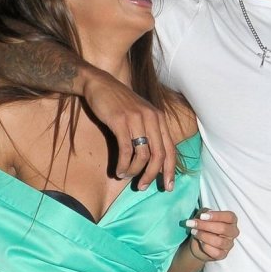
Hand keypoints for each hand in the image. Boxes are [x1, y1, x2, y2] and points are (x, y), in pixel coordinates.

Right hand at [84, 73, 177, 189]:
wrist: (100, 84)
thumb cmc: (120, 104)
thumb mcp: (141, 115)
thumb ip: (151, 134)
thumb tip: (156, 162)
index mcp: (159, 118)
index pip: (170, 149)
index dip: (170, 170)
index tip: (168, 187)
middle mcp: (151, 118)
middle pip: (158, 155)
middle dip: (152, 175)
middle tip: (143, 187)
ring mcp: (136, 119)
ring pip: (142, 155)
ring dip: (134, 171)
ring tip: (126, 177)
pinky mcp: (120, 122)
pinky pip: (126, 150)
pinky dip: (123, 164)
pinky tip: (119, 171)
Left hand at [185, 208, 238, 261]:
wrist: (198, 244)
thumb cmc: (203, 227)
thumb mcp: (202, 216)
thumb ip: (204, 213)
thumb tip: (203, 215)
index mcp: (231, 221)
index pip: (229, 217)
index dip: (216, 216)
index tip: (202, 216)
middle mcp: (233, 232)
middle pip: (223, 229)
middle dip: (206, 226)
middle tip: (193, 224)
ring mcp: (229, 244)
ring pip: (219, 241)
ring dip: (204, 236)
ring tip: (194, 232)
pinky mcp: (223, 254)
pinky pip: (216, 252)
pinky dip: (206, 247)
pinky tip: (200, 242)